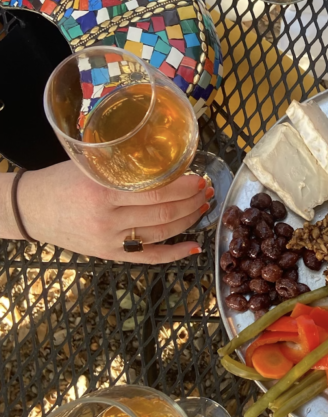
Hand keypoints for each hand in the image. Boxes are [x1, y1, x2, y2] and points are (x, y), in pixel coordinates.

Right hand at [14, 161, 210, 262]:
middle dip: (191, 202)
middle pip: (163, 214)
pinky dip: (174, 254)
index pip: (155, 192)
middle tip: (206, 190)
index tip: (199, 178)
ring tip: (202, 207)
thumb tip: (165, 159)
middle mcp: (109, 220)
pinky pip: (149, 257)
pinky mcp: (111, 255)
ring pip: (161, 234)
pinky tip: (194, 247)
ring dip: (188, 221)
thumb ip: (122, 165)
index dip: (183, 187)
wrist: (32, 209)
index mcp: (104, 193)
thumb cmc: (61, 180)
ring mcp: (111, 242)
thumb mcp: (90, 165)